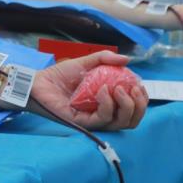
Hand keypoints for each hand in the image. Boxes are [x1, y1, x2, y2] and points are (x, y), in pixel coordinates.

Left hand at [31, 51, 147, 130]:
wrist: (40, 81)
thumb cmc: (60, 75)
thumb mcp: (86, 62)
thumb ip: (105, 59)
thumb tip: (127, 59)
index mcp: (108, 102)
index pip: (133, 109)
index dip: (142, 100)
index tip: (139, 85)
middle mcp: (104, 113)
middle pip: (131, 120)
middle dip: (139, 105)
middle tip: (132, 88)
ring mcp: (94, 120)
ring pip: (121, 123)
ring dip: (126, 105)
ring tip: (119, 89)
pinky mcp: (83, 123)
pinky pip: (102, 119)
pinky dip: (107, 104)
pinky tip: (102, 90)